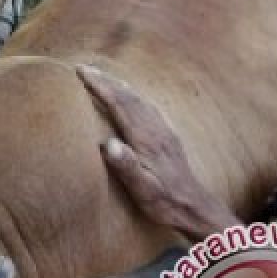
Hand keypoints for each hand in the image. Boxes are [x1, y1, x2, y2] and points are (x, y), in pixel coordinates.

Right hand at [76, 64, 239, 240]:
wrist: (195, 208)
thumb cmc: (164, 202)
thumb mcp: (143, 189)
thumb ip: (126, 166)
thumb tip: (108, 144)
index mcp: (146, 139)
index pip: (120, 104)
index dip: (100, 86)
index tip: (81, 72)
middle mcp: (156, 130)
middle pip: (129, 97)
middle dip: (106, 80)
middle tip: (84, 68)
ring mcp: (165, 132)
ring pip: (140, 100)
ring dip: (120, 86)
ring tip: (105, 77)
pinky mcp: (170, 138)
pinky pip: (150, 108)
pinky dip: (136, 97)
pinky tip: (134, 99)